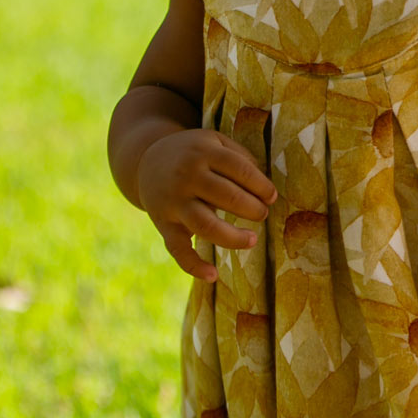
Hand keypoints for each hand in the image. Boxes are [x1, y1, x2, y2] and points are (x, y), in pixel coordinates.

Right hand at [136, 128, 276, 280]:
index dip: (261, 185)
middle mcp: (187, 176)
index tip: (271, 197)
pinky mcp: (163, 224)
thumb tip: (265, 188)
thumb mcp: (214, 141)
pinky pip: (178, 249)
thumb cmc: (193, 153)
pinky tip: (213, 275)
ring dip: (233, 237)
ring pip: (206, 225)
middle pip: (227, 196)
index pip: (240, 170)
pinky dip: (194, 265)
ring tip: (252, 240)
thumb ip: (240, 157)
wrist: (146, 162)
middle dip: (252, 208)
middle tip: (262, 214)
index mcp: (204, 152)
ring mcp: (174, 202)